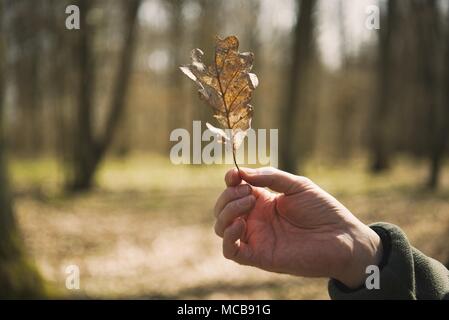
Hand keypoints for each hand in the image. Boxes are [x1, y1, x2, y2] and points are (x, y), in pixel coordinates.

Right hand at [214, 167, 382, 287]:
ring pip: (221, 226)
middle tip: (247, 191)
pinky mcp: (259, 256)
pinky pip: (231, 251)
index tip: (234, 174)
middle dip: (228, 196)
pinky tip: (241, 224)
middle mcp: (255, 219)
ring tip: (248, 202)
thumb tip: (242, 172)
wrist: (342, 238)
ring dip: (227, 212)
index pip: (234, 189)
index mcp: (263, 201)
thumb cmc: (323, 210)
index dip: (230, 180)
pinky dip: (228, 237)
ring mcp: (256, 237)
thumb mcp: (297, 185)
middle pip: (223, 207)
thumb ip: (270, 177)